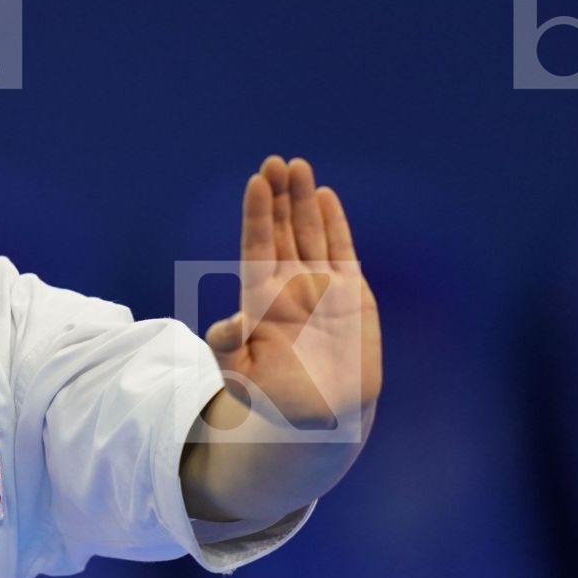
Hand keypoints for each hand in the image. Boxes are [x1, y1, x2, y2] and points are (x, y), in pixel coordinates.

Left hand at [204, 156, 381, 431]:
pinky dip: (334, 224)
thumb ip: (229, 351)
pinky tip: (326, 196)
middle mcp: (288, 285)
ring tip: (298, 166)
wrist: (321, 416)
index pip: (256, 247)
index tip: (256, 182)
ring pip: (310, 232)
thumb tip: (226, 325)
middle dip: (278, 196)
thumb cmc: (276, 400)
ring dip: (304, 200)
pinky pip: (341, 250)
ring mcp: (320, 286)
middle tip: (275, 161)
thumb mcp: (242, 379)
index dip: (256, 215)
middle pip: (281, 231)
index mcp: (260, 300)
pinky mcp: (350, 293)